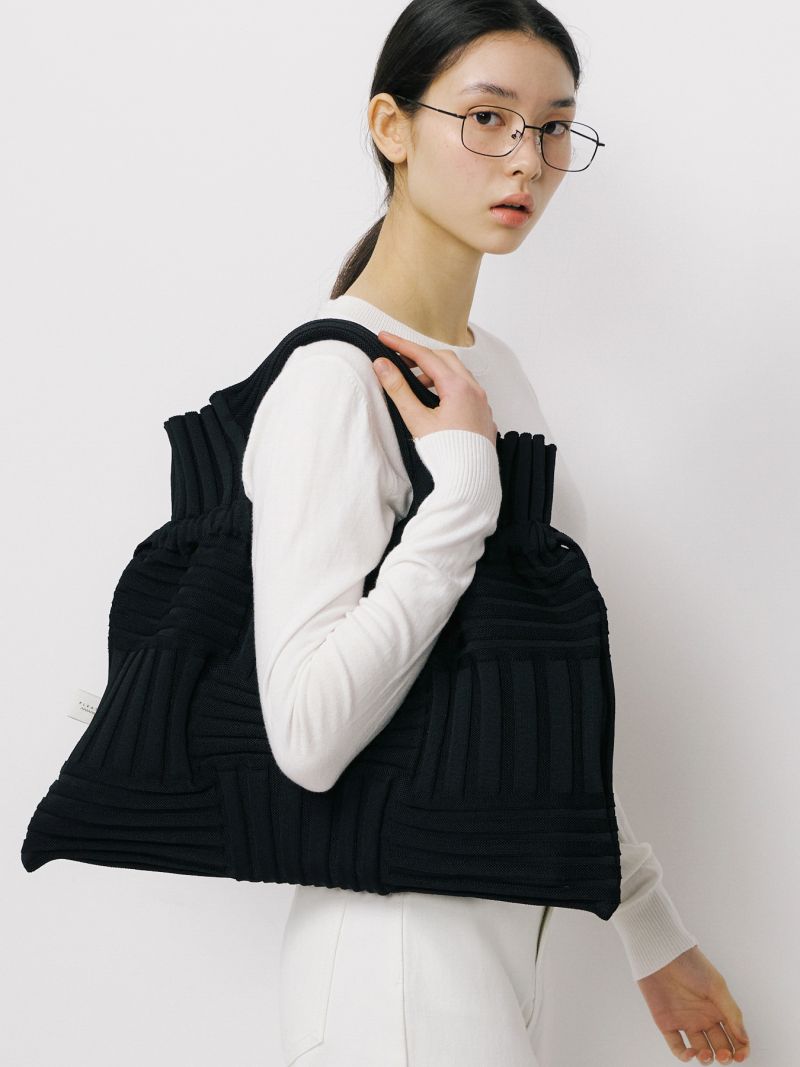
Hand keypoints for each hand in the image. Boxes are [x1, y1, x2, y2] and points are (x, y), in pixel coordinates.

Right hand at [373, 330, 497, 445]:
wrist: (471, 480)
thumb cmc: (446, 453)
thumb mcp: (416, 420)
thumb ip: (398, 389)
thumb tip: (382, 365)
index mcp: (457, 387)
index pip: (424, 356)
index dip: (401, 345)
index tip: (383, 337)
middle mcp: (474, 389)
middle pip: (444, 359)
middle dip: (420, 356)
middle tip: (399, 359)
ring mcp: (482, 401)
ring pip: (458, 373)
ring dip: (435, 372)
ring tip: (415, 383)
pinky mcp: (484, 414)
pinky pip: (467, 388)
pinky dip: (449, 385)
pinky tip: (436, 400)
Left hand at [637, 945, 750, 1061]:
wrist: (662, 953)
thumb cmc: (692, 965)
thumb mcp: (716, 986)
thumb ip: (731, 1012)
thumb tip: (744, 1040)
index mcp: (719, 1010)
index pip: (735, 1037)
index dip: (741, 1049)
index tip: (740, 1055)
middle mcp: (704, 1018)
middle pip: (720, 1046)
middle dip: (725, 1056)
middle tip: (724, 1055)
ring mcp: (686, 1022)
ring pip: (700, 1050)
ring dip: (706, 1058)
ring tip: (706, 1054)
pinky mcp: (667, 1023)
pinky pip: (677, 1046)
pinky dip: (684, 1055)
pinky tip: (690, 1053)